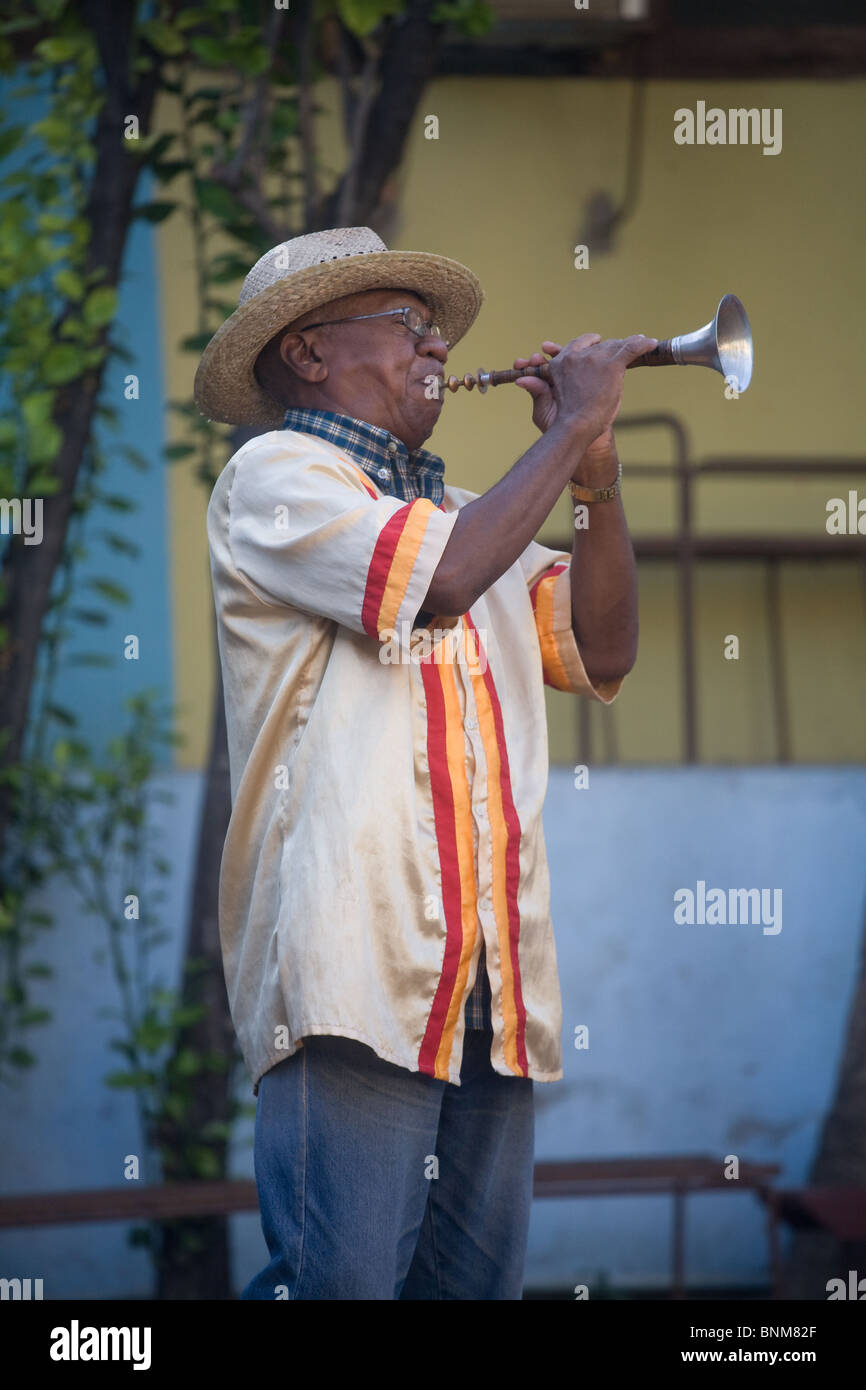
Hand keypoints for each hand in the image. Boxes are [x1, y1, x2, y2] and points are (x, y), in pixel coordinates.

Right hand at [514, 333, 657, 439]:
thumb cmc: (560, 421)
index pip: (577, 345)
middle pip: (598, 345)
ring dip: (627, 344)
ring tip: (641, 342)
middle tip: (620, 347)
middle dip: (608, 346)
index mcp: (561, 363)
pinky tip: (652, 343)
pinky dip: (643, 345)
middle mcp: (577, 356)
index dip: (587, 345)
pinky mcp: (612, 366)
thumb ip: (537, 389)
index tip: (595, 344)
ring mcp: (595, 359)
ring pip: (615, 346)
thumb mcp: (544, 404)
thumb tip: (522, 379)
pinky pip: (631, 350)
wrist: (575, 426)